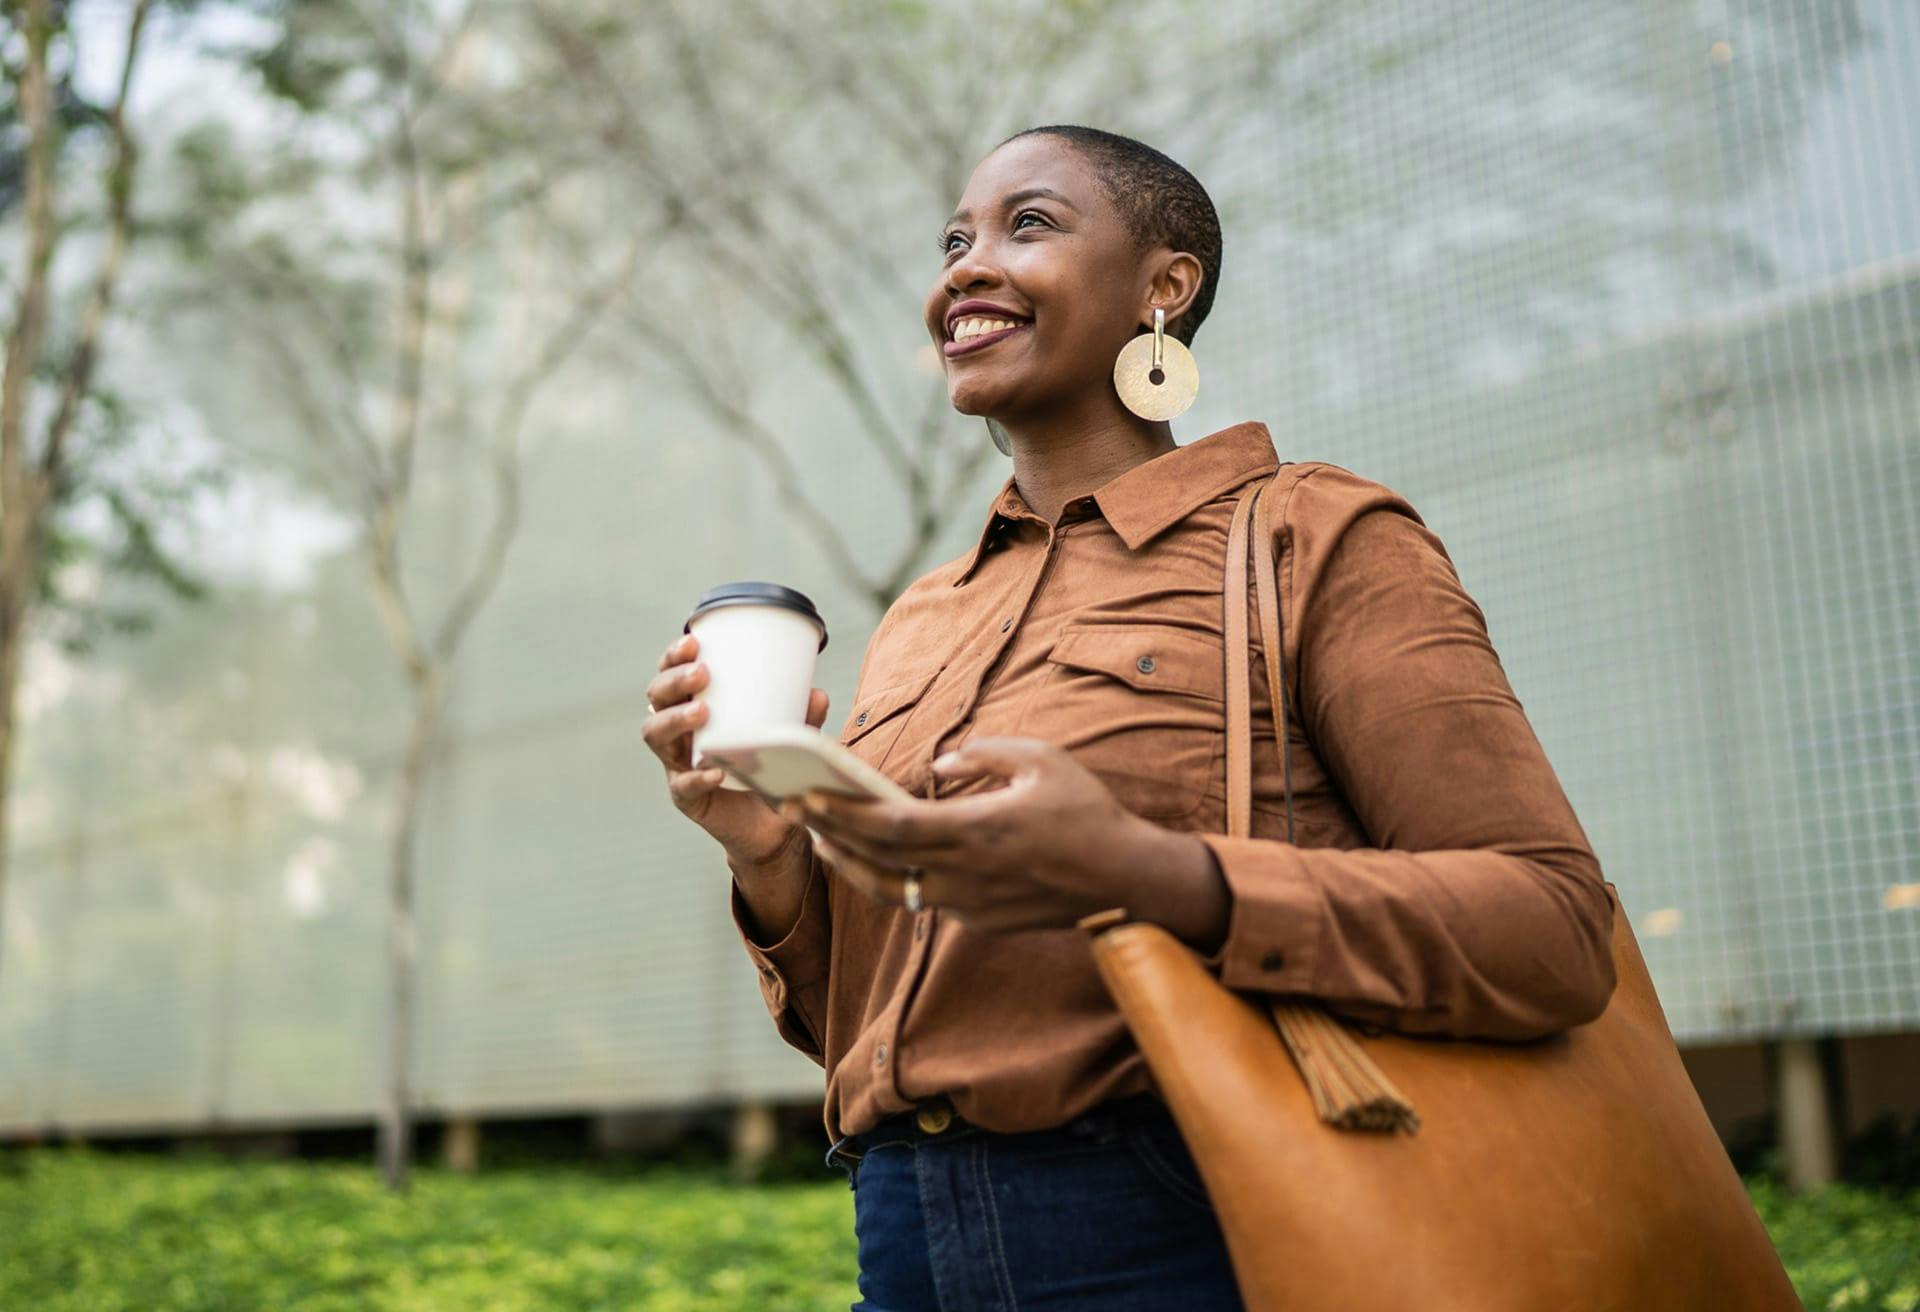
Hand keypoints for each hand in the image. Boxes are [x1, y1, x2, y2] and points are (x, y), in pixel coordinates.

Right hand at [643, 632, 829, 867]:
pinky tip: (713, 771)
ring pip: (655, 736)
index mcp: (693, 708)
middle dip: (674, 681)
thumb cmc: (770, 767)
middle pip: (656, 699)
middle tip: (702, 673)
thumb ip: (802, 717)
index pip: (671, 675)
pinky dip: (696, 777)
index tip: (693, 641)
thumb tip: (817, 693)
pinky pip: (682, 785)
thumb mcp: (787, 736)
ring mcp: (677, 764)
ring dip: (674, 719)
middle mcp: (678, 733)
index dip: (673, 657)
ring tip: (702, 712)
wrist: (772, 824)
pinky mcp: (686, 797)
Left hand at [779, 736, 1174, 934]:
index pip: (890, 827)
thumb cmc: (1087, 813)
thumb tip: (939, 764)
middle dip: (829, 834)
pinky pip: (921, 899)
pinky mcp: (978, 920)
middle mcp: (965, 874)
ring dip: (849, 864)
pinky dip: (890, 877)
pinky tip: (873, 857)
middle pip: (877, 860)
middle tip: (791, 808)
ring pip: (891, 888)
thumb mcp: (1043, 761)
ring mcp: (969, 903)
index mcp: (977, 830)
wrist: (1126, 882)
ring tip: (821, 837)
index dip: (842, 815)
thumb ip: (984, 754)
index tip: (805, 796)